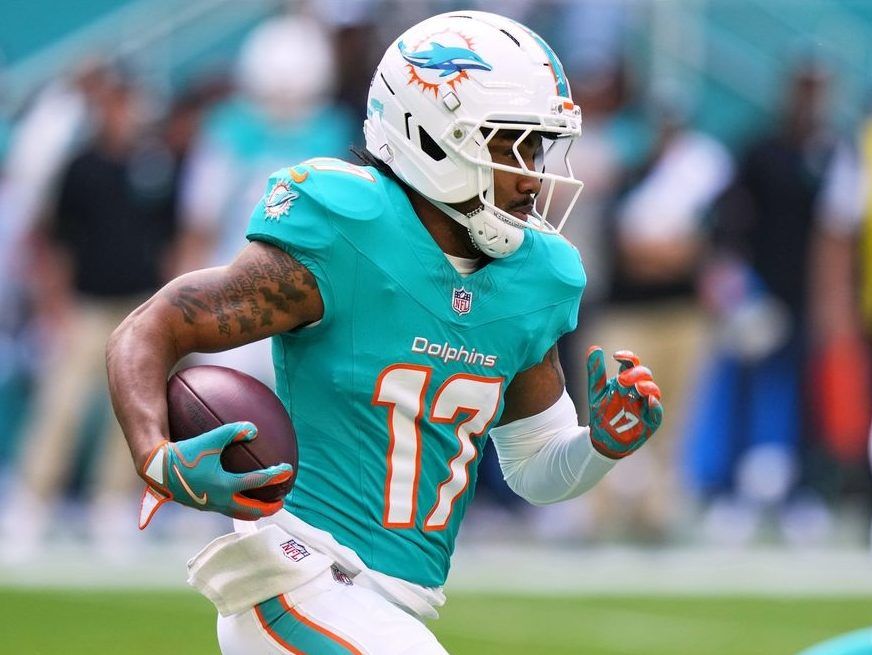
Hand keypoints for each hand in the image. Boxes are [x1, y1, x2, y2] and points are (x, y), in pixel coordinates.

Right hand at [138, 421, 293, 528]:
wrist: (157, 469)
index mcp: (223, 486)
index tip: (288, 471)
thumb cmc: (184, 453)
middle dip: (268, 508)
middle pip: (251, 511)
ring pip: (238, 513)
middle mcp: (218, 500)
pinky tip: (240, 495)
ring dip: (254, 510)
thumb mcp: (209, 440)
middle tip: (281, 501)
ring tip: (265, 504)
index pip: (256, 482)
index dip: (274, 476)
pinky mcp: (203, 505)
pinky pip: (227, 508)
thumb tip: (254, 430)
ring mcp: (210, 505)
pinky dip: (239, 506)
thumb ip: (232, 432)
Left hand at [586, 347, 662, 458]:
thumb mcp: (596, 392)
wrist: (602, 439)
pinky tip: (650, 401)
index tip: (616, 355)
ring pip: (654, 391)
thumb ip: (596, 371)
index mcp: (626, 381)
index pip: (631, 364)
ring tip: (638, 387)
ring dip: (648, 387)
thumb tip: (593, 347)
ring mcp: (645, 405)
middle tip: (622, 379)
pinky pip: (657, 412)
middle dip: (636, 374)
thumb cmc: (601, 413)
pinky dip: (655, 406)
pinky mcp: (650, 421)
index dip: (628, 357)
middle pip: (644, 375)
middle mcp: (638, 391)